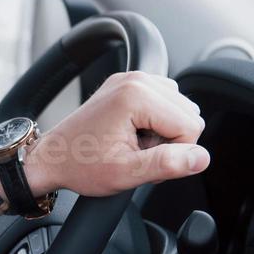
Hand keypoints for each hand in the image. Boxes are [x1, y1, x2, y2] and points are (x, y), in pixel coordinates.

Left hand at [25, 70, 209, 197]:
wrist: (52, 157)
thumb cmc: (80, 165)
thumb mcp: (125, 173)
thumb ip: (166, 164)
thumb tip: (201, 158)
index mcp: (136, 96)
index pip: (192, 126)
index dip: (174, 152)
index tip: (144, 162)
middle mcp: (135, 80)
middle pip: (189, 114)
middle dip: (169, 141)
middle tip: (136, 154)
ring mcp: (131, 79)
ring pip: (180, 109)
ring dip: (163, 132)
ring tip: (133, 145)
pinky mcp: (129, 85)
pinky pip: (166, 103)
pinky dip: (156, 122)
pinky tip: (134, 135)